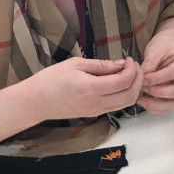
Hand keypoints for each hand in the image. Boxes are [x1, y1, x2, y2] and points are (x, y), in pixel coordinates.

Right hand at [27, 57, 142, 119]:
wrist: (35, 102)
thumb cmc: (51, 79)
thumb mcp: (75, 64)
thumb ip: (101, 65)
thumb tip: (121, 64)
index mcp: (91, 88)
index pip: (124, 81)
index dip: (132, 70)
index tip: (129, 60)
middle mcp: (97, 103)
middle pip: (130, 95)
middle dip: (138, 79)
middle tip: (133, 66)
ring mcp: (97, 111)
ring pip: (127, 103)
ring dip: (134, 88)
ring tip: (129, 74)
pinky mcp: (95, 114)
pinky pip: (117, 106)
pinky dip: (125, 95)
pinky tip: (121, 83)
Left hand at [138, 32, 173, 113]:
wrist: (173, 47)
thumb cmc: (165, 46)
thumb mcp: (156, 49)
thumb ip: (150, 63)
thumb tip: (141, 78)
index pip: (173, 73)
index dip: (156, 78)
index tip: (141, 79)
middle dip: (158, 92)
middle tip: (142, 88)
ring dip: (156, 104)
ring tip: (140, 99)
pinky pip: (170, 106)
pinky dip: (157, 107)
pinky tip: (144, 101)